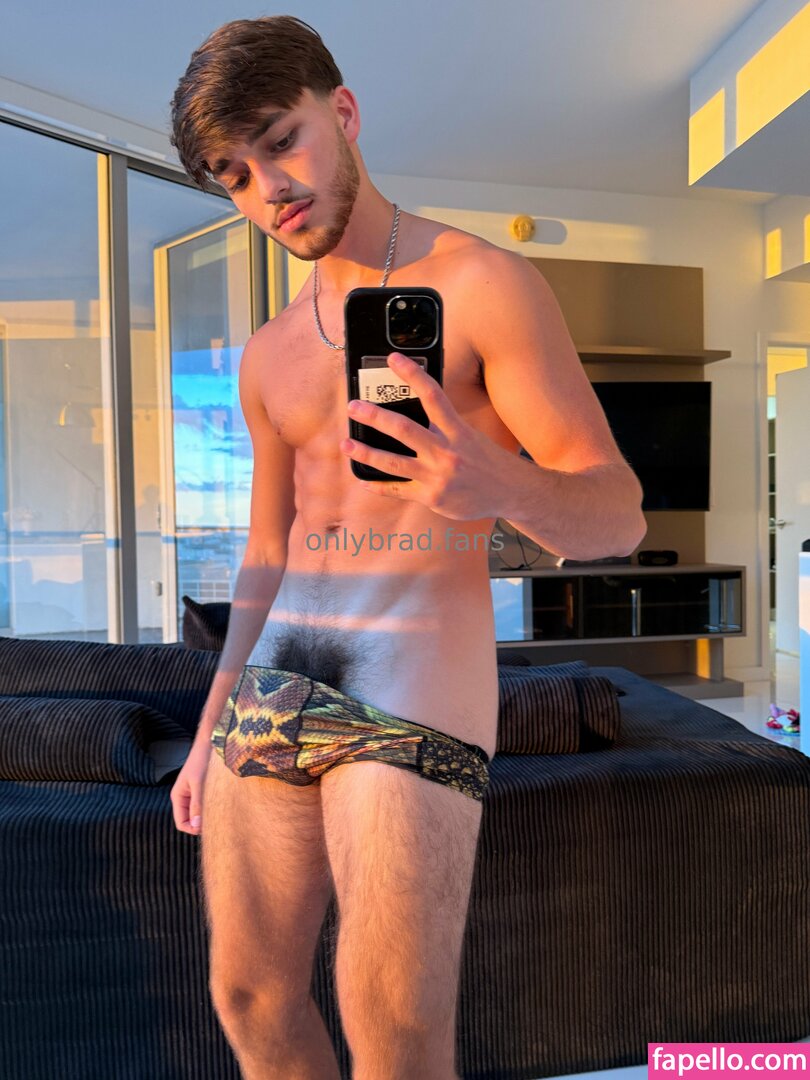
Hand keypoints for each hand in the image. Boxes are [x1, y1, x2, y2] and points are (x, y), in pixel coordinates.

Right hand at [169, 738, 212, 835]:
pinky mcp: (202, 790)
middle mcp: (184, 797)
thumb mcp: (199, 783)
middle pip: (190, 821)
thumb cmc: (202, 760)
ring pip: (198, 814)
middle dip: (201, 824)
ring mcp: (193, 794)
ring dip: (207, 816)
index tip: (208, 827)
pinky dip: (211, 808)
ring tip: (220, 812)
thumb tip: (196, 826)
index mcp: (178, 797)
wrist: (209, 743)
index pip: (181, 823)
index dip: (193, 829)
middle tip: (217, 821)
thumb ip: (197, 804)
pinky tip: (222, 804)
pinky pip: (205, 806)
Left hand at [341, 352, 516, 520]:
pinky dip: (378, 485)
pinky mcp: (432, 497)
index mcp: (457, 431)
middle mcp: (446, 452)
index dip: (412, 374)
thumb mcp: (470, 436)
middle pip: (403, 429)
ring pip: (393, 462)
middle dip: (374, 416)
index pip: (433, 395)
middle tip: (353, 407)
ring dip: (366, 452)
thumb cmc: (487, 460)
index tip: (393, 359)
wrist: (510, 492)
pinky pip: (398, 490)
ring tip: (346, 444)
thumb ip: (444, 426)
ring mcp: (437, 477)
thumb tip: (414, 410)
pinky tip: (363, 479)